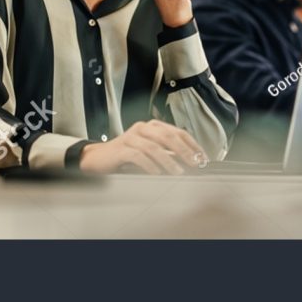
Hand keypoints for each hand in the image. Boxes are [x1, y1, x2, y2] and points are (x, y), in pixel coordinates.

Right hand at [78, 120, 208, 174]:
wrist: (98, 158)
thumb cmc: (126, 156)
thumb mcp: (150, 153)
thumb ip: (168, 154)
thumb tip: (191, 162)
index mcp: (153, 127)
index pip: (178, 132)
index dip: (192, 145)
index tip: (203, 158)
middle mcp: (143, 128)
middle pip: (168, 137)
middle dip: (184, 151)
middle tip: (195, 164)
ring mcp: (131, 137)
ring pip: (154, 147)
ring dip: (169, 161)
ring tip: (178, 172)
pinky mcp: (121, 148)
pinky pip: (138, 156)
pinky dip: (149, 165)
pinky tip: (157, 174)